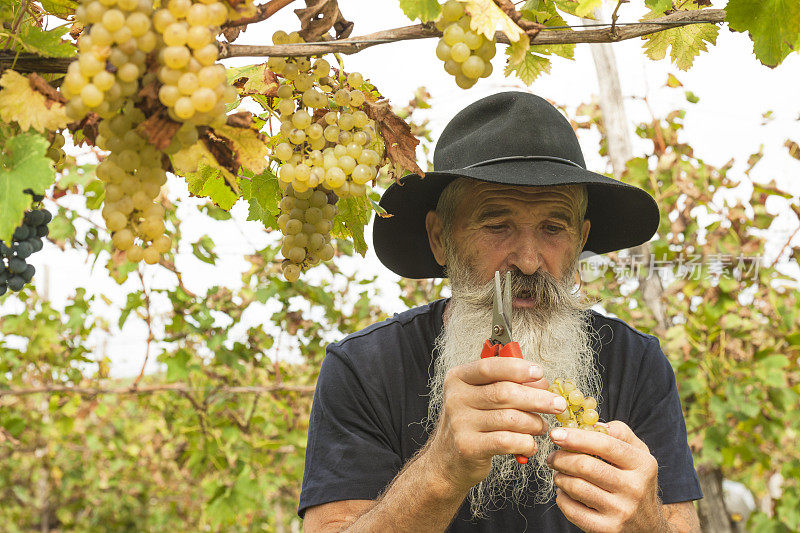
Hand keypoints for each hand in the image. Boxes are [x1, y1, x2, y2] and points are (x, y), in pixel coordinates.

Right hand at [426, 357, 568, 490]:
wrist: (447, 459)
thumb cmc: (472, 422)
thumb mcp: (480, 397)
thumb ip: (506, 385)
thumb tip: (540, 382)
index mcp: (458, 378)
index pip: (490, 367)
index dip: (518, 368)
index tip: (540, 373)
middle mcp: (456, 398)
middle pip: (505, 393)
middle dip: (537, 399)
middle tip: (557, 404)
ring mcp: (460, 423)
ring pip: (509, 418)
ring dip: (534, 423)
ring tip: (541, 427)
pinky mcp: (468, 447)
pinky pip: (507, 441)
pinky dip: (525, 443)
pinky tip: (530, 445)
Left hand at [547, 421, 663, 532]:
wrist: (649, 526)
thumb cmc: (636, 481)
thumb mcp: (638, 454)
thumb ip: (619, 432)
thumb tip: (591, 422)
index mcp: (643, 464)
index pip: (605, 444)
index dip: (576, 437)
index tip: (556, 434)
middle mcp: (635, 488)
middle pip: (585, 466)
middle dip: (561, 458)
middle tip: (552, 457)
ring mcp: (622, 512)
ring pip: (576, 487)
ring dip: (559, 477)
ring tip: (559, 473)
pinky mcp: (607, 530)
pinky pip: (572, 510)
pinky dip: (561, 498)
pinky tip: (565, 493)